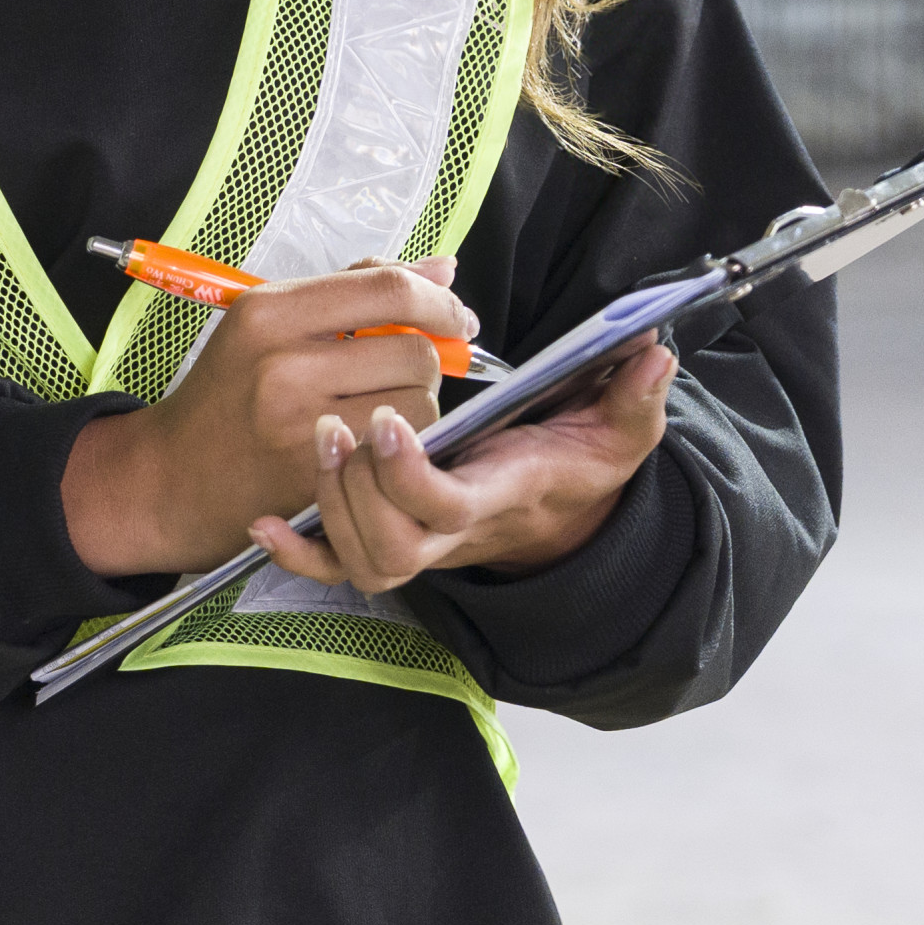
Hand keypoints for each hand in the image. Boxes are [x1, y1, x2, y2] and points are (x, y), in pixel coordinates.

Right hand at [61, 257, 476, 577]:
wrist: (175, 475)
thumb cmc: (229, 392)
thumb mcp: (270, 322)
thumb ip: (356, 290)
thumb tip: (444, 271)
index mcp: (270, 311)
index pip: (387, 290)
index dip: (438, 301)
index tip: (455, 314)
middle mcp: (283, 364)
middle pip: (414, 350)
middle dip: (426, 359)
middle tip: (402, 371)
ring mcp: (301, 425)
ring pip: (418, 403)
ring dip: (417, 405)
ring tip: (379, 407)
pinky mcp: (318, 475)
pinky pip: (398, 449)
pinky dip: (400, 444)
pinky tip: (371, 442)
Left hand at [255, 338, 676, 594]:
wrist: (556, 513)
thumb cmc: (576, 463)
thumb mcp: (619, 430)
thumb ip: (635, 398)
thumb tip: (655, 356)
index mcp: (498, 496)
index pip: (446, 506)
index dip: (409, 474)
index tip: (388, 416)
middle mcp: (451, 531)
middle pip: (393, 546)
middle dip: (357, 491)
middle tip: (338, 424)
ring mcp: (417, 541)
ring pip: (362, 558)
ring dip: (329, 505)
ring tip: (319, 439)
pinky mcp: (389, 539)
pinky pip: (336, 568)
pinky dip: (299, 554)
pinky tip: (268, 523)